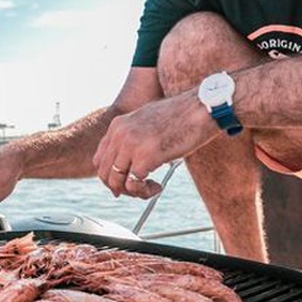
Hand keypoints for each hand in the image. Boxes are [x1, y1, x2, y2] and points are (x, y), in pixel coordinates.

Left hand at [93, 92, 219, 196]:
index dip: (110, 176)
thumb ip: (134, 138)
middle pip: (105, 173)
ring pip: (116, 182)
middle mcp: (120, 134)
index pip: (100, 159)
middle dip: (120, 188)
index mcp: (118, 125)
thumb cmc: (182, 116)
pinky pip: (134, 185)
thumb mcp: (148, 122)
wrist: (201, 108)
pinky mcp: (145, 156)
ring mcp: (131, 145)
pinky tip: (159, 186)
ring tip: (150, 189)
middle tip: (138, 190)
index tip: (124, 184)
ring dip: (133, 192)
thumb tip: (131, 164)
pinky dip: (145, 192)